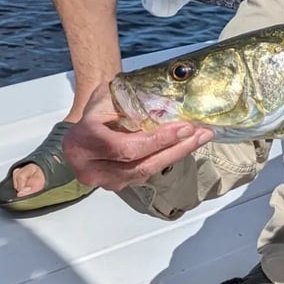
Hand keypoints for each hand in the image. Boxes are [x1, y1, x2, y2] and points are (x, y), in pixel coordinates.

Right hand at [63, 84, 212, 190]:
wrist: (81, 132)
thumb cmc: (96, 110)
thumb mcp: (107, 98)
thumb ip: (131, 101)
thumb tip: (167, 102)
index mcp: (84, 142)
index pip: (125, 147)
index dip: (157, 141)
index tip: (184, 128)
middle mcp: (91, 169)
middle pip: (140, 165)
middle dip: (175, 149)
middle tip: (201, 134)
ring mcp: (104, 181)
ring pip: (146, 172)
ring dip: (177, 154)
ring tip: (200, 138)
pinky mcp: (117, 185)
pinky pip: (146, 174)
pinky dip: (168, 158)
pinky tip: (185, 145)